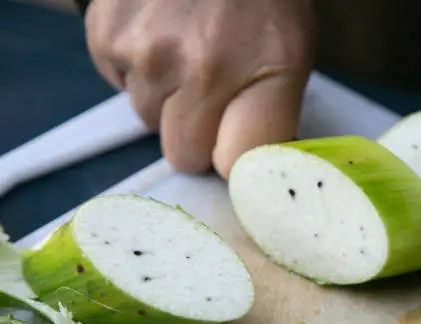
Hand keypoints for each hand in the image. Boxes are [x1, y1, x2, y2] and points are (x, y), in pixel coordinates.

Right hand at [84, 0, 316, 177]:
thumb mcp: (292, 54)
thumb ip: (271, 117)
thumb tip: (244, 169)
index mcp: (259, 77)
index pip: (233, 167)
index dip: (233, 162)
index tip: (235, 149)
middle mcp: (197, 70)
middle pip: (183, 156)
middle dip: (197, 136)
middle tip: (212, 95)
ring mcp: (145, 53)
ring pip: (148, 121)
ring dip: (165, 100)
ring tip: (186, 52)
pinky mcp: (105, 36)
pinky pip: (120, 85)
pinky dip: (138, 70)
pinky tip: (160, 36)